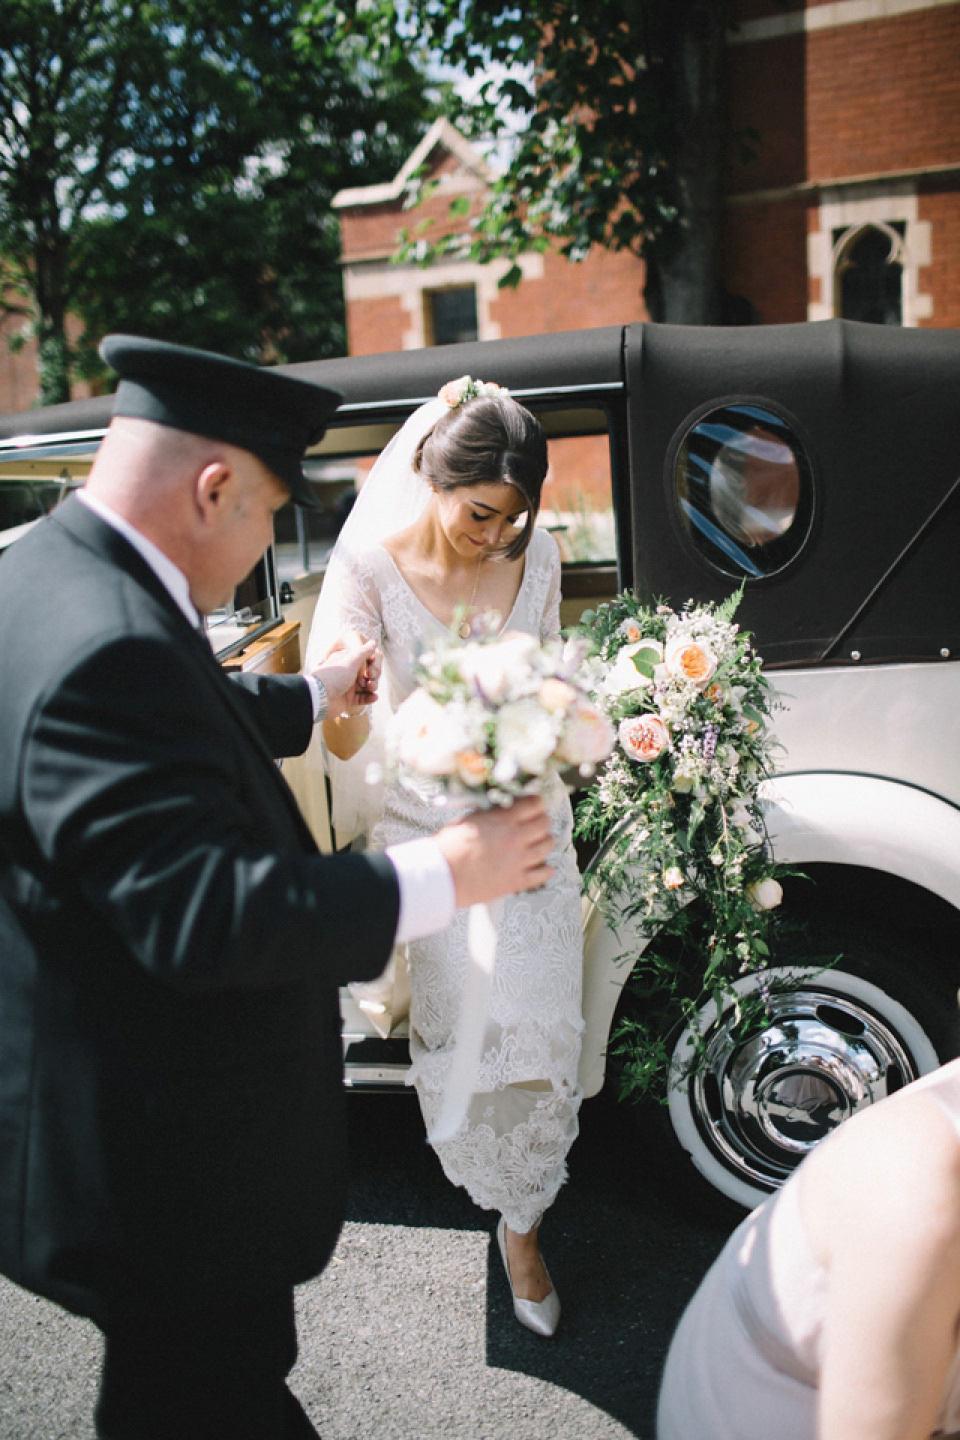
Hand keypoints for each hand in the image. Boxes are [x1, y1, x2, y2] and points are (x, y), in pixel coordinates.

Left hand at [313, 631, 380, 713]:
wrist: (320, 698)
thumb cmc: (334, 676)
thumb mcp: (350, 660)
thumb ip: (363, 652)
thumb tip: (373, 642)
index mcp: (345, 660)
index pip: (363, 658)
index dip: (370, 661)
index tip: (373, 663)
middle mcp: (346, 672)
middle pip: (366, 673)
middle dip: (372, 675)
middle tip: (371, 678)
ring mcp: (347, 686)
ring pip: (366, 686)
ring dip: (372, 686)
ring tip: (372, 688)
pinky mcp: (348, 699)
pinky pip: (362, 698)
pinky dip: (369, 697)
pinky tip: (374, 697)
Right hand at [434, 796, 554, 907]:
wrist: (442, 876)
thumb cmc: (448, 847)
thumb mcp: (468, 820)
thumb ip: (490, 815)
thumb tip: (500, 811)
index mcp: (502, 820)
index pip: (533, 804)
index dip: (535, 802)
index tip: (534, 804)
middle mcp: (515, 838)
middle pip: (543, 824)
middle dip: (542, 820)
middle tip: (537, 822)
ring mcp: (518, 861)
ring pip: (546, 847)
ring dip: (545, 842)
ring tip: (542, 842)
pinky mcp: (515, 881)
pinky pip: (541, 875)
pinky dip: (546, 870)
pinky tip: (547, 867)